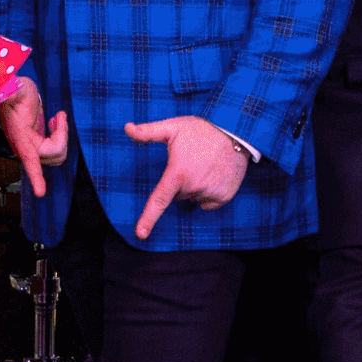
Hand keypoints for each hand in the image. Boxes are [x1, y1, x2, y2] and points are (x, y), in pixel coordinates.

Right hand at [5, 83, 66, 197]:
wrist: (16, 92)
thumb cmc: (16, 90)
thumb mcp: (16, 88)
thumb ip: (12, 91)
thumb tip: (7, 88)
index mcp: (20, 136)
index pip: (29, 159)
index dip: (35, 176)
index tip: (40, 193)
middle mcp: (26, 147)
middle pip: (55, 153)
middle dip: (62, 135)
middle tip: (58, 116)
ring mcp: (33, 148)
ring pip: (58, 154)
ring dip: (62, 135)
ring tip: (56, 118)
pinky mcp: (39, 146)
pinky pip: (57, 149)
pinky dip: (61, 135)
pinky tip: (54, 122)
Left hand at [121, 115, 245, 236]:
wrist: (235, 131)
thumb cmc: (202, 129)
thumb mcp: (173, 127)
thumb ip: (148, 131)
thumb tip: (126, 128)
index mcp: (178, 174)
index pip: (159, 201)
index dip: (148, 219)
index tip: (140, 234)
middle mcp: (194, 187)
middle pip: (178, 195)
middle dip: (180, 183)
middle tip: (190, 163)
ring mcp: (210, 193)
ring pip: (193, 198)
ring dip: (195, 187)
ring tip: (205, 166)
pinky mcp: (224, 196)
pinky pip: (208, 202)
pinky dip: (209, 193)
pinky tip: (214, 175)